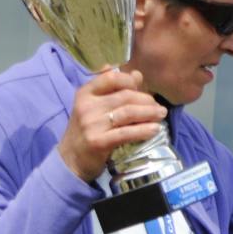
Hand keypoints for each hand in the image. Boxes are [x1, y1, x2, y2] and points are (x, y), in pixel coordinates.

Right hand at [57, 67, 166, 181]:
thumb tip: (137, 74)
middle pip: (125, 96)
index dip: (131, 81)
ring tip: (161, 115)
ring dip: (149, 113)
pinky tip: (155, 129)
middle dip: (146, 100)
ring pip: (128, 113)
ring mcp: (91, 124)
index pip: (111, 78)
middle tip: (158, 107)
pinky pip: (126, 133)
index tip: (143, 89)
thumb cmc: (87, 129)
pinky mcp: (98, 142)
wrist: (71, 159)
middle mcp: (87, 106)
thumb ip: (115, 89)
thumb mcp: (95, 106)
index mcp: (85, 93)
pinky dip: (143, 130)